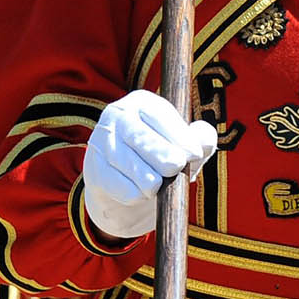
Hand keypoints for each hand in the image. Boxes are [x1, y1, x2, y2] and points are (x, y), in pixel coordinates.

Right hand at [81, 90, 218, 240]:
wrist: (127, 192)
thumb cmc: (163, 161)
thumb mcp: (185, 148)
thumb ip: (200, 140)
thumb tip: (204, 139)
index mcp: (142, 103)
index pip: (159, 115)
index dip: (178, 134)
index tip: (194, 153)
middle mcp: (117, 116)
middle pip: (139, 135)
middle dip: (160, 152)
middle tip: (176, 166)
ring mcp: (101, 141)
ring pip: (126, 160)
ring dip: (146, 177)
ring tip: (157, 186)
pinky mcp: (94, 169)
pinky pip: (115, 183)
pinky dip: (132, 193)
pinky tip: (141, 194)